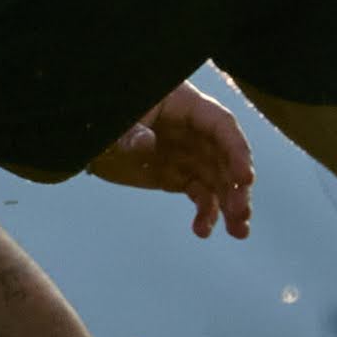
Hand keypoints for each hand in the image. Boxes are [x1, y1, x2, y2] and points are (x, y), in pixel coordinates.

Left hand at [86, 84, 256, 239]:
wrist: (91, 139)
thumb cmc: (108, 119)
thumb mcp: (117, 124)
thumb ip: (131, 133)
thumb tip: (145, 142)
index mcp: (185, 105)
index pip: (220, 125)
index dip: (236, 150)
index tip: (245, 178)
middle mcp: (195, 130)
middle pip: (226, 157)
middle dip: (236, 186)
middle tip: (240, 213)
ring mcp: (190, 154)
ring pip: (219, 180)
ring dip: (231, 206)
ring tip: (239, 232)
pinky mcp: (180, 176)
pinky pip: (201, 195)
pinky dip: (205, 214)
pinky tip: (203, 231)